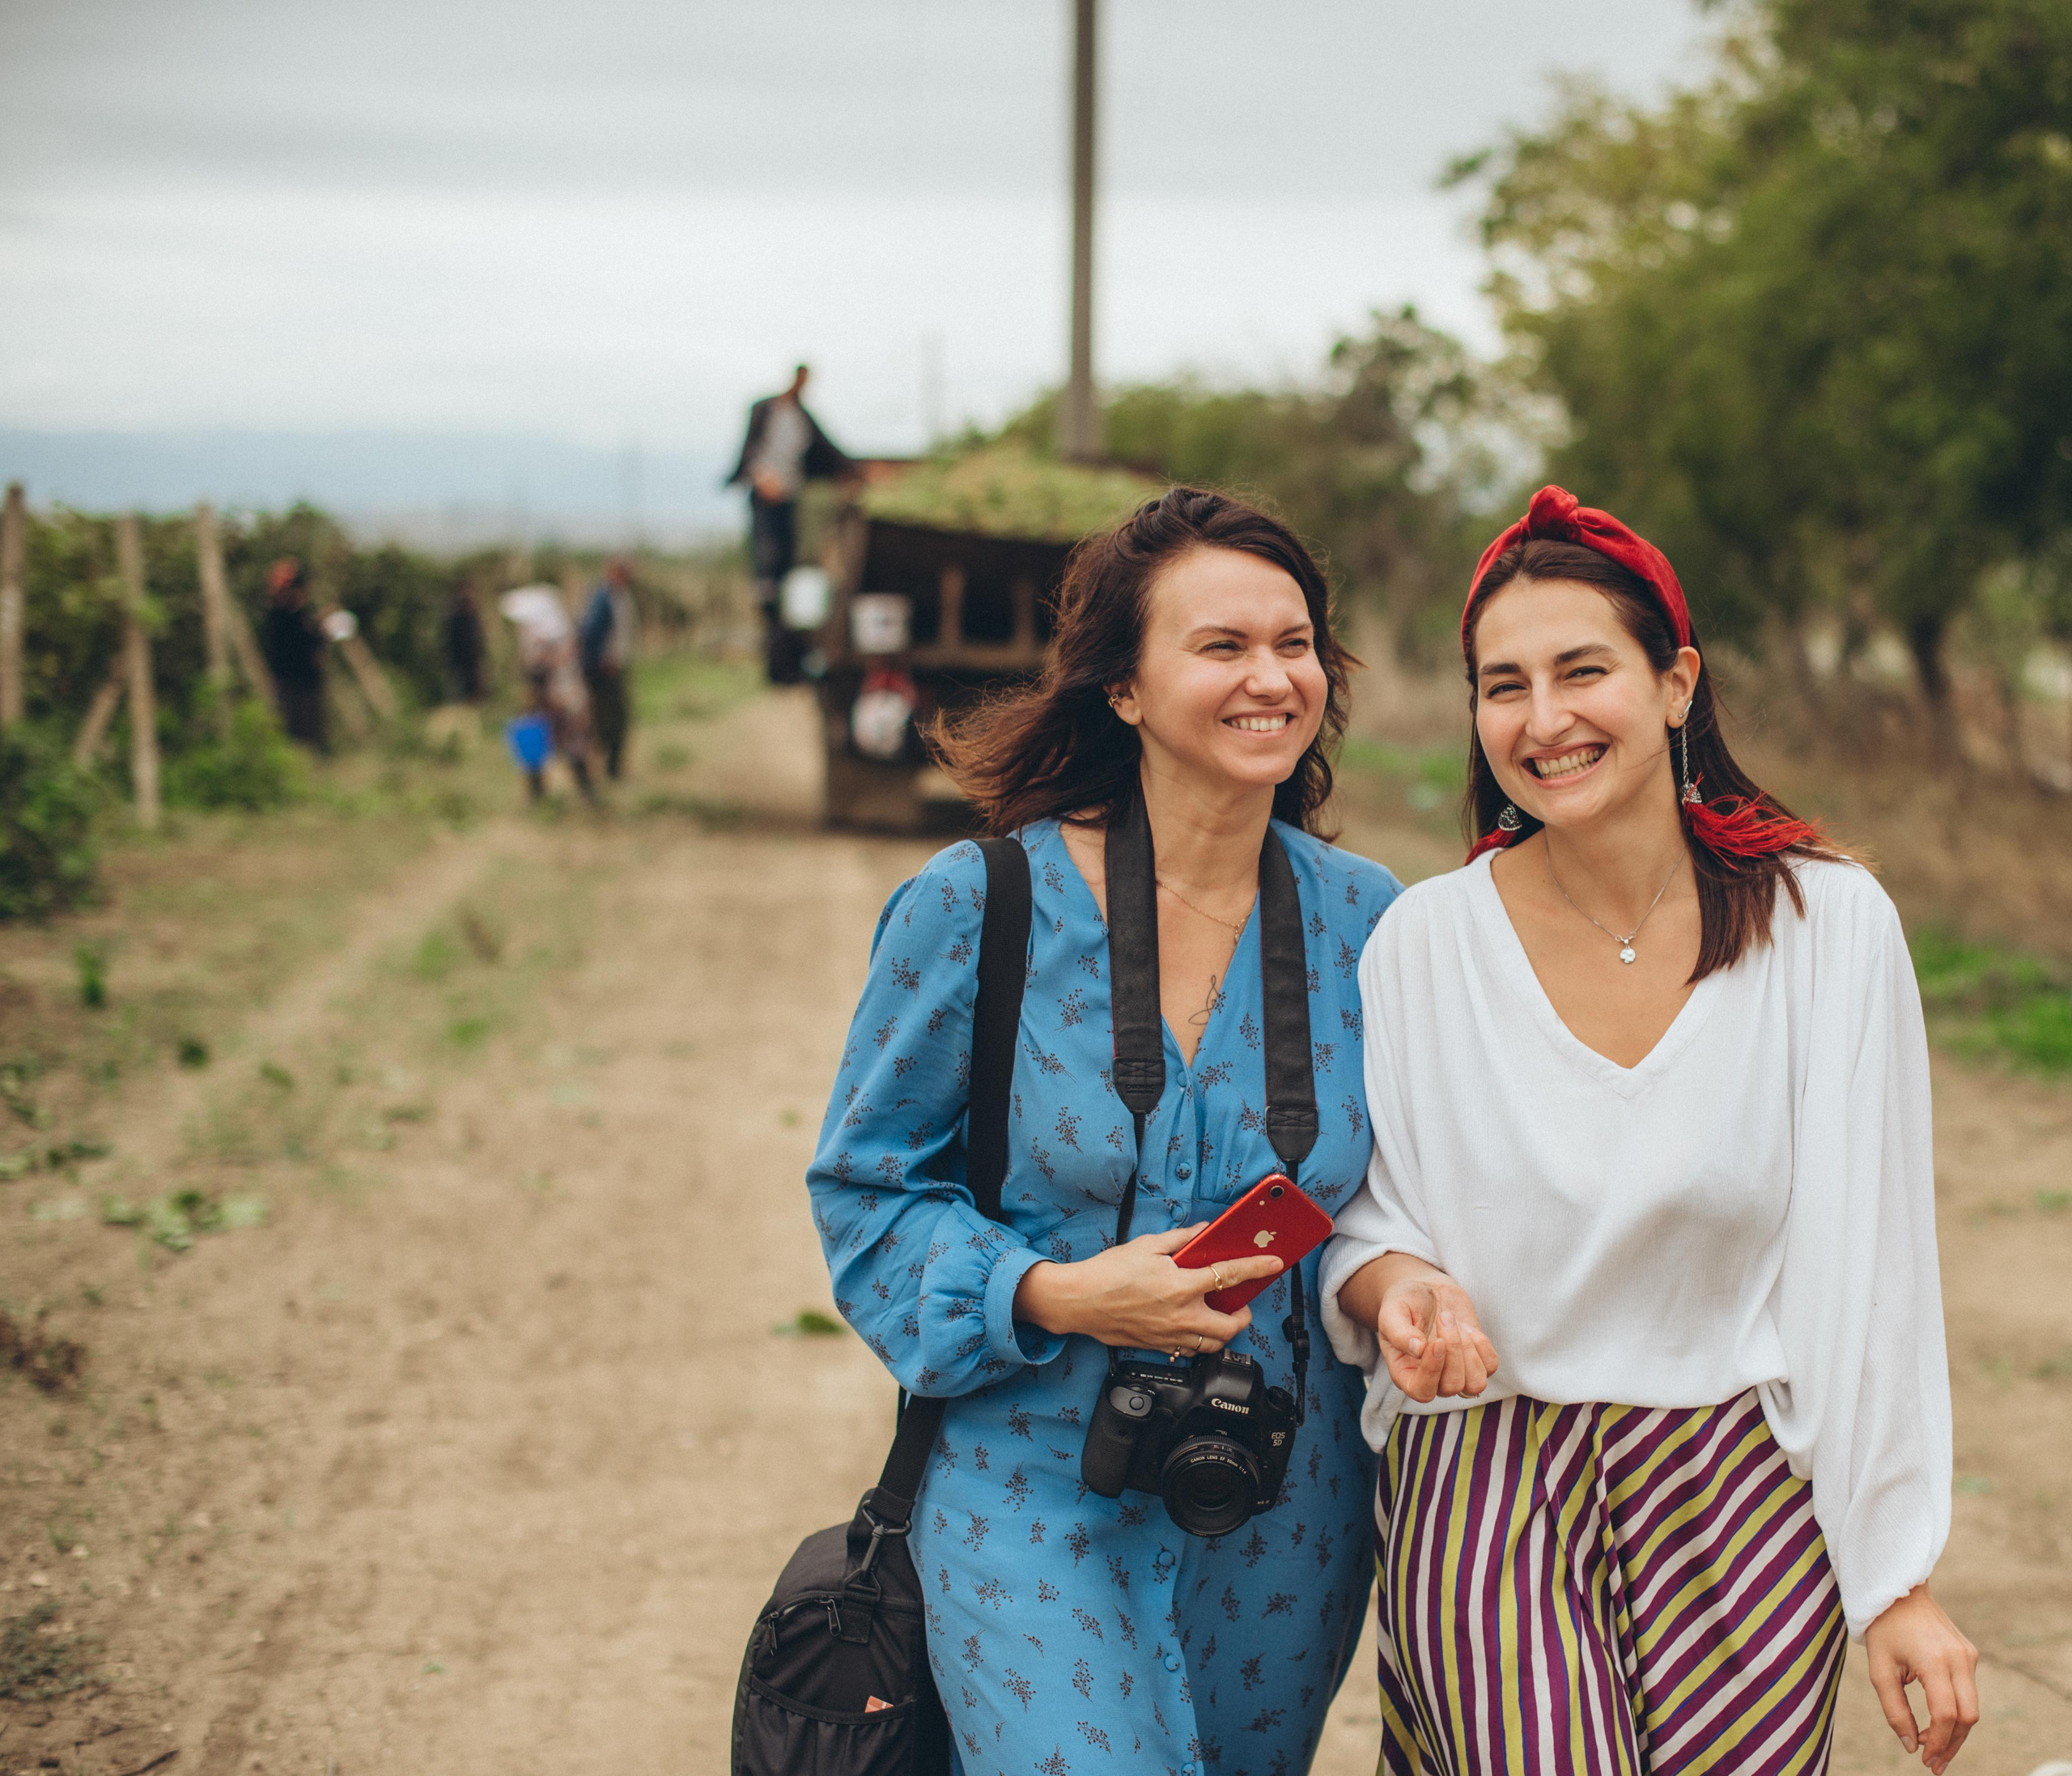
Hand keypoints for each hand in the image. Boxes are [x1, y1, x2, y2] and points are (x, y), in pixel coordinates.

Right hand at [1013, 1225, 1283, 1354]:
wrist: (1080, 1301)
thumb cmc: (1108, 1273)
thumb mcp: (1147, 1246)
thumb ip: (1181, 1239)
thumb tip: (1203, 1231)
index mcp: (1181, 1286)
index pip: (1230, 1276)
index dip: (1256, 1268)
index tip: (1273, 1264)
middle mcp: (1181, 1316)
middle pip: (1231, 1326)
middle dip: (1244, 1315)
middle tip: (1241, 1304)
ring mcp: (1170, 1336)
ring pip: (1213, 1344)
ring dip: (1223, 1332)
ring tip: (1220, 1317)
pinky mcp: (1158, 1347)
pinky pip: (1190, 1351)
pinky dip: (1199, 1341)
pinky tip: (1192, 1327)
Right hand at [1334, 1253, 1497, 1402]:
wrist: (1426, 1290)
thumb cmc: (1405, 1303)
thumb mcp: (1392, 1312)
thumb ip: (1399, 1332)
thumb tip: (1418, 1349)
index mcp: (1405, 1374)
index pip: (1422, 1391)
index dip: (1432, 1372)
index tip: (1437, 1341)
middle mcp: (1432, 1380)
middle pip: (1452, 1386)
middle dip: (1454, 1350)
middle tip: (1444, 1317)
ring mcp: (1457, 1374)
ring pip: (1475, 1384)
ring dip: (1469, 1351)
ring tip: (1456, 1324)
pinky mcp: (1477, 1362)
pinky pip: (1490, 1366)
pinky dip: (1482, 1345)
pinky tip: (1466, 1328)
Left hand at [1864, 1586, 1977, 1772]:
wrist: (1899, 1591)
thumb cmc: (1884, 1629)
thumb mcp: (1879, 1669)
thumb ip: (1894, 1710)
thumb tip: (1910, 1747)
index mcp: (1934, 1660)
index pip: (1946, 1714)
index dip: (1937, 1741)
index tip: (1923, 1757)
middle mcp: (1959, 1659)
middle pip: (1967, 1716)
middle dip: (1952, 1744)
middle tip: (1934, 1764)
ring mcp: (1968, 1656)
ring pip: (1972, 1708)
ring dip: (1955, 1733)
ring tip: (1935, 1751)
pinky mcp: (1970, 1654)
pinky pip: (1968, 1692)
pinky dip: (1956, 1713)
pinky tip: (1938, 1725)